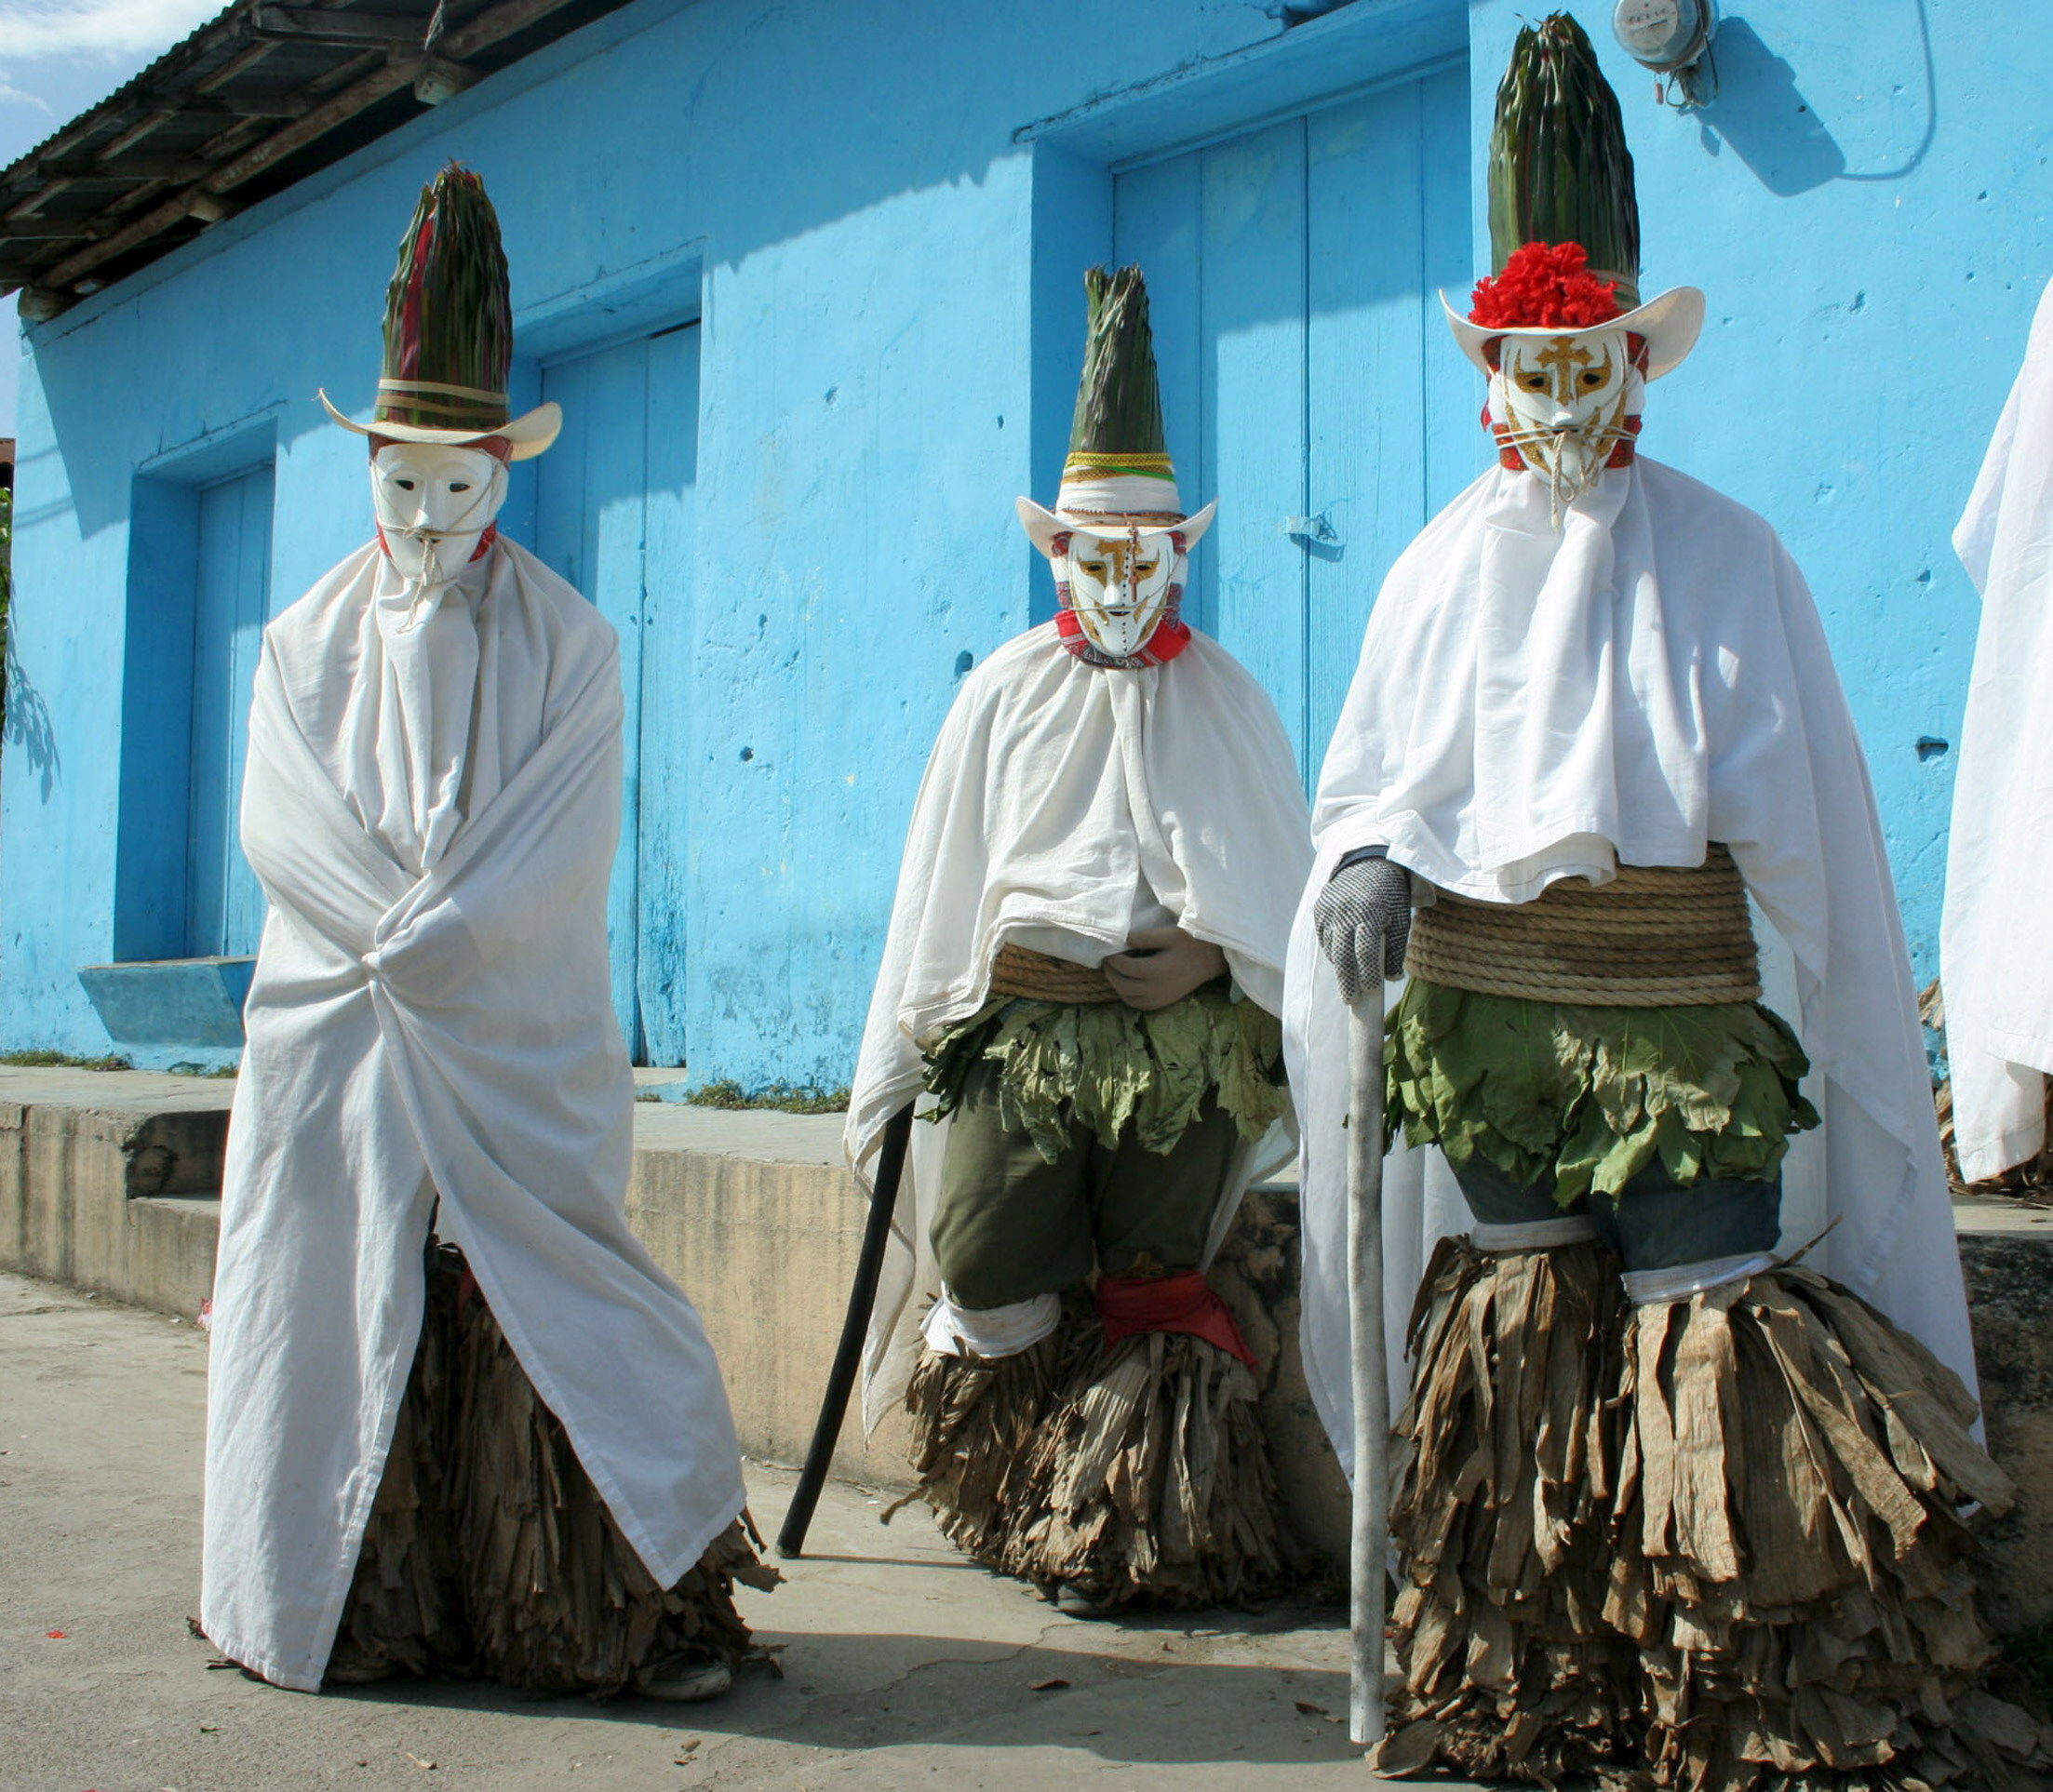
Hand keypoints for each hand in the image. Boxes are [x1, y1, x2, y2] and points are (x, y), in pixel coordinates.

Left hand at [1103, 926, 1227, 1011]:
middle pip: (1123, 985)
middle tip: (1107, 961)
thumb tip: (1123, 940)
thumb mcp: (1168, 934)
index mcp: (1156, 971)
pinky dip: (1128, 996)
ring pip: (1128, 998)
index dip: (1113, 959)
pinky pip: (1139, 1005)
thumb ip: (1144, 938)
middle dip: (1111, 973)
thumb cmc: (1190, 944)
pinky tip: (1127, 984)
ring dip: (1117, 986)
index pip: (1125, 968)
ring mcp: (1159, 999)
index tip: (1109, 951)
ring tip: (1115, 971)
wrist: (1209, 961)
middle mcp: (1155, 989)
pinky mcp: (1163, 1003)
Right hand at [1313, 855, 1410, 1002]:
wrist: (1369, 862)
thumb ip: (1395, 947)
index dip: (1367, 973)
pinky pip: (1323, 937)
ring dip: (1339, 965)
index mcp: (1369, 912)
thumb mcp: (1401, 916)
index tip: (1370, 991)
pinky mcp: (1319, 908)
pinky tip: (1341, 957)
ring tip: (1348, 981)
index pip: (1365, 951)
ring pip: (1331, 947)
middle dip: (1346, 980)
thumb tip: (1392, 978)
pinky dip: (1332, 950)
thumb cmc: (1390, 893)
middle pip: (1342, 954)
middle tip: (1350, 1000)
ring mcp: (1329, 909)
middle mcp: (1345, 911)